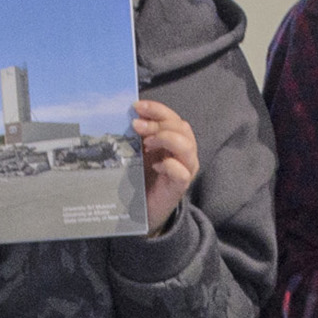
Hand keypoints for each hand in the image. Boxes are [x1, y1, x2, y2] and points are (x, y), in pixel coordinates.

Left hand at [132, 99, 198, 233]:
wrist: (143, 211)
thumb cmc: (142, 178)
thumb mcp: (139, 151)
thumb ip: (139, 135)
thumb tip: (131, 114)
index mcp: (175, 140)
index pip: (173, 118)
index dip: (157, 109)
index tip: (136, 107)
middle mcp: (185, 152)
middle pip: (181, 127)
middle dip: (157, 123)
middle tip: (136, 126)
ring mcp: (186, 169)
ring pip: (187, 146)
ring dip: (164, 139)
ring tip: (146, 145)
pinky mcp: (181, 186)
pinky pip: (181, 171)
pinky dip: (168, 165)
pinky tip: (155, 167)